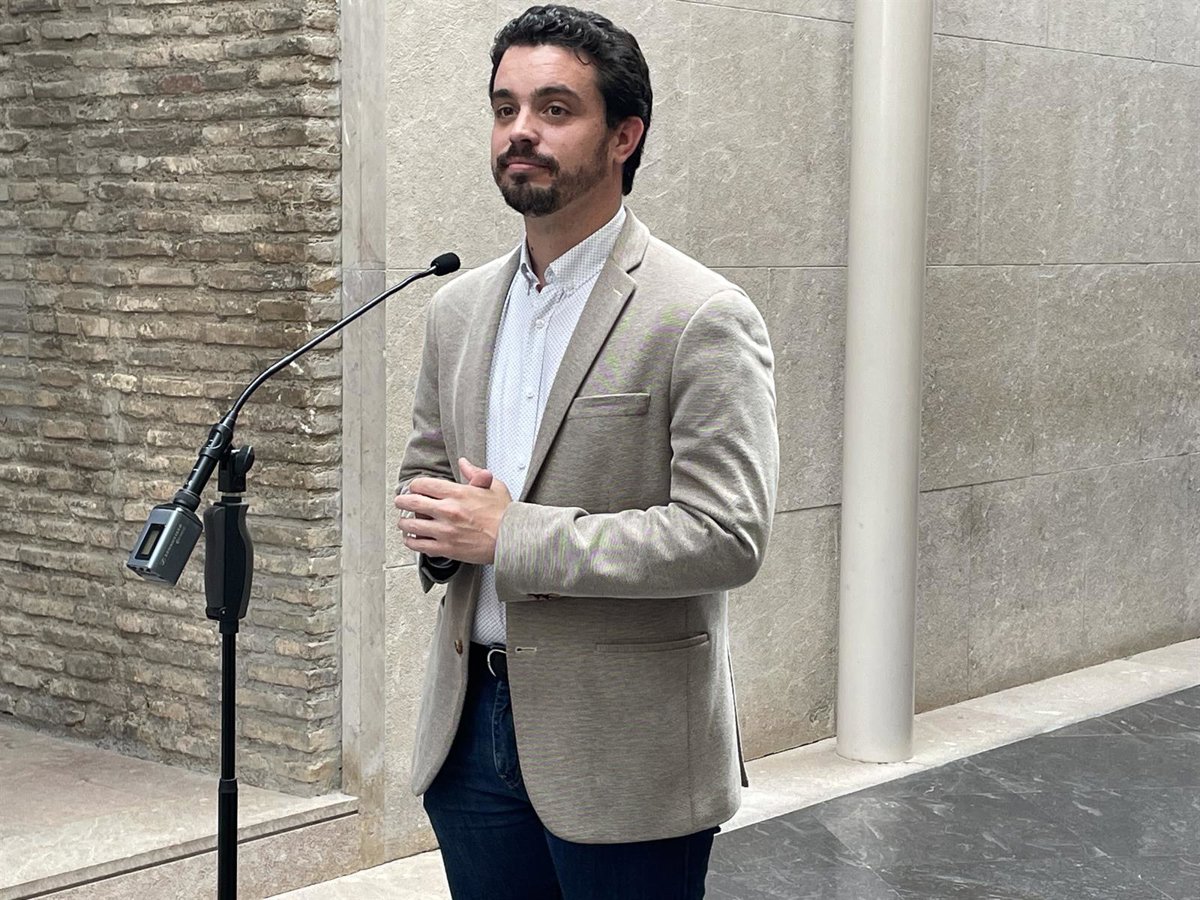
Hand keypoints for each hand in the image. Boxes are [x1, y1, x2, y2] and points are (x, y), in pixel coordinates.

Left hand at [393, 457, 510, 563]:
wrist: (511, 540)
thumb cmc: (505, 515)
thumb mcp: (493, 486)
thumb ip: (475, 473)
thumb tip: (464, 463)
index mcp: (457, 493)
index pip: (423, 484)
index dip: (415, 485)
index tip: (413, 488)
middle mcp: (448, 511)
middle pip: (412, 502)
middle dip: (402, 500)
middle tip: (400, 501)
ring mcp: (445, 531)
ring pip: (411, 524)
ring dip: (404, 522)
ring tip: (403, 522)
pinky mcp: (446, 548)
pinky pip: (419, 545)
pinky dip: (411, 541)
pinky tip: (411, 538)